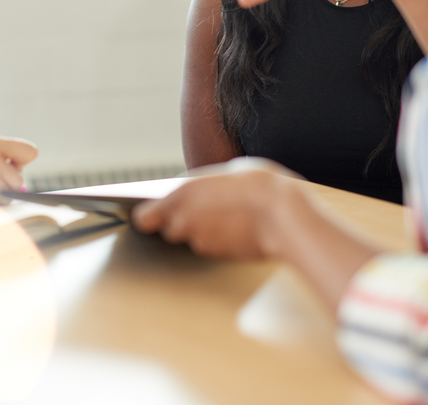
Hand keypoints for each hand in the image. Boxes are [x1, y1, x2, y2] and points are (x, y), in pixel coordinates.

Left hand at [131, 157, 304, 259]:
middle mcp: (183, 222)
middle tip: (205, 211)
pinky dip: (220, 242)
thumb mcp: (225, 171)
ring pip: (193, 240)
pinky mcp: (219, 257)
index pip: (144, 218)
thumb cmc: (257, 184)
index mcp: (179, 196)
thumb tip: (202, 187)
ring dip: (203, 232)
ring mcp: (201, 242)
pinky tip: (237, 229)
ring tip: (227, 217)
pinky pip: (212, 249)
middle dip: (181, 223)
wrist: (283, 214)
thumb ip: (205, 184)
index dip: (150, 217)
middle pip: (170, 230)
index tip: (154, 215)